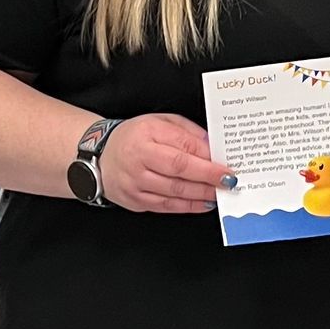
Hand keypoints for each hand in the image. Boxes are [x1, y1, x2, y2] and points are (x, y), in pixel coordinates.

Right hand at [99, 112, 230, 213]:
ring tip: (220, 193)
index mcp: (145, 135)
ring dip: (202, 194)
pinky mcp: (135, 201)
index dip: (206, 159)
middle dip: (208, 178)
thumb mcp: (160, 122)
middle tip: (229, 181)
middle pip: (179, 171)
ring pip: (174, 192)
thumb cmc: (134, 137)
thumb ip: (186, 132)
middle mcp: (138, 160)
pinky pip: (166, 206)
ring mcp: (135, 183)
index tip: (226, 164)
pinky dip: (188, 206)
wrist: (100, 156)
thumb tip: (212, 146)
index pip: (181, 148)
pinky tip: (203, 203)